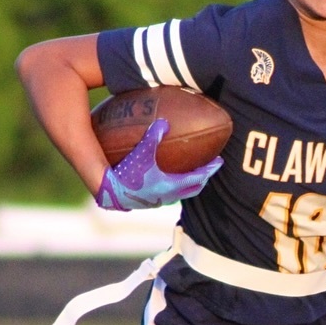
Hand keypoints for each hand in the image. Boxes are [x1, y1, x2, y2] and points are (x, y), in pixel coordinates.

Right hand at [95, 118, 221, 210]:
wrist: (106, 194)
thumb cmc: (124, 174)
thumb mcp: (140, 153)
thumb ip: (152, 138)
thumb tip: (164, 122)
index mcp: (169, 185)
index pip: (197, 177)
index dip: (209, 169)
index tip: (219, 161)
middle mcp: (166, 196)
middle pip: (192, 188)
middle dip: (202, 177)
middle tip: (209, 166)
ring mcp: (155, 201)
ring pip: (179, 193)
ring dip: (187, 183)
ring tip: (190, 172)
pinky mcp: (144, 202)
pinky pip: (165, 194)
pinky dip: (172, 186)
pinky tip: (163, 177)